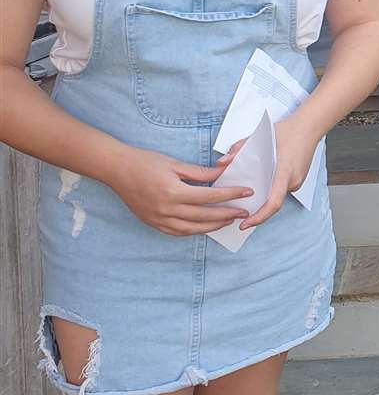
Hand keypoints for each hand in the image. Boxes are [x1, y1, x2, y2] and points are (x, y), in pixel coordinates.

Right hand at [110, 148, 252, 236]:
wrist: (116, 170)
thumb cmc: (145, 162)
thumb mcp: (175, 163)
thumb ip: (200, 172)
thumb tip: (224, 172)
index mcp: (174, 192)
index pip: (210, 196)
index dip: (231, 195)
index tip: (246, 192)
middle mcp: (167, 209)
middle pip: (205, 216)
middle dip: (227, 214)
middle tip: (244, 212)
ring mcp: (159, 219)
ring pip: (193, 229)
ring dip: (213, 226)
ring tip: (228, 221)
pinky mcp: (153, 223)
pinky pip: (178, 232)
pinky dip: (194, 231)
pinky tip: (205, 227)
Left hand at [217, 115, 319, 230]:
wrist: (310, 126)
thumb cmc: (287, 130)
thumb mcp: (258, 137)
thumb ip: (238, 150)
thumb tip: (222, 163)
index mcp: (284, 171)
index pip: (273, 203)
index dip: (259, 217)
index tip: (246, 224)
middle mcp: (293, 180)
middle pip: (272, 202)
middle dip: (257, 211)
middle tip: (240, 213)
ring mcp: (298, 181)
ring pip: (277, 196)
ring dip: (263, 198)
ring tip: (248, 195)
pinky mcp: (299, 179)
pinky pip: (281, 189)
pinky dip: (270, 190)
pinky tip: (261, 183)